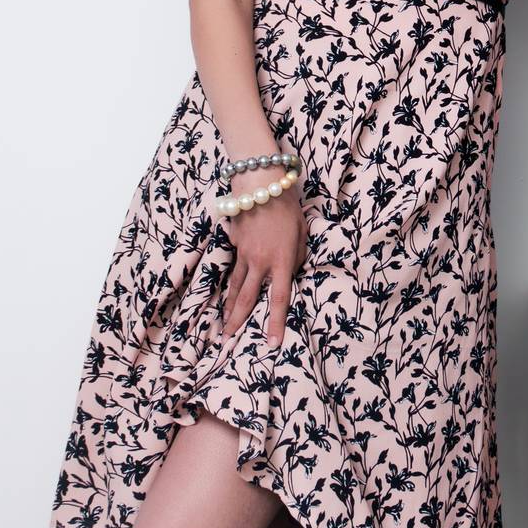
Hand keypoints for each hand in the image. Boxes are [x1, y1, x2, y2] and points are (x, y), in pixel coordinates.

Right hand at [219, 186, 308, 347]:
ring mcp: (244, 253)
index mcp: (282, 261)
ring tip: (224, 325)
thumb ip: (298, 256)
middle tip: (229, 342)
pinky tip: (227, 291)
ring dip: (228, 308)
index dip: (274, 323)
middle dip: (238, 322)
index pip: (279, 299)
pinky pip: (234, 265)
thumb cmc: (287, 206)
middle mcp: (260, 262)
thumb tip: (291, 272)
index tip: (271, 344)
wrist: (260, 184)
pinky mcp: (234, 244)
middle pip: (246, 298)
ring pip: (234, 286)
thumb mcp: (302, 232)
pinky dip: (231, 280)